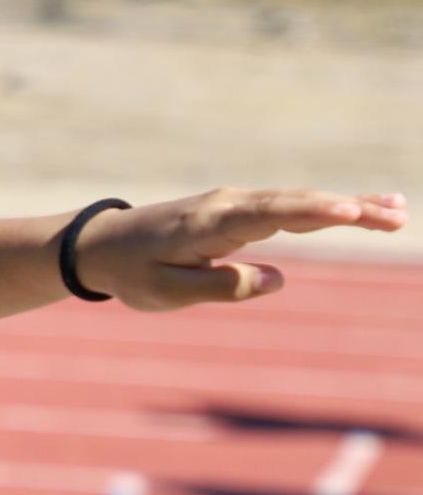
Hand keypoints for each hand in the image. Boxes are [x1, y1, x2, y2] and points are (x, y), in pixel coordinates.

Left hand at [76, 188, 407, 309]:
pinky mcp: (237, 210)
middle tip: (398, 216)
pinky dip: (324, 207)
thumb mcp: (165, 293)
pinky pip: (287, 207)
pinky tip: (358, 210)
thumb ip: (220, 288)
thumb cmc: (131, 273)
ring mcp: (234, 203)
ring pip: (298, 202)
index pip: (272, 214)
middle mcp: (228, 204)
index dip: (315, 211)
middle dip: (350, 207)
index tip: (355, 211)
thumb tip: (277, 280)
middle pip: (297, 203)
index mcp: (210, 224)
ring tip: (397, 213)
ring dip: (348, 205)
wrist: (101, 245)